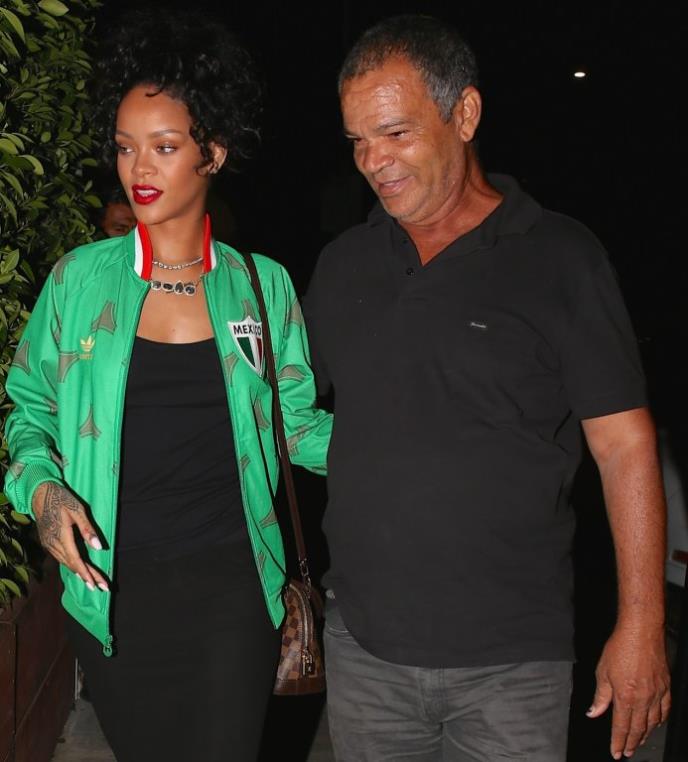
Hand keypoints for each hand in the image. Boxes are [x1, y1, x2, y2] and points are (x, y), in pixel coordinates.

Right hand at [32, 481, 108, 591]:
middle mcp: (52, 543)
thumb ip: (88, 529)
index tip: (95, 585)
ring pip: (66, 562)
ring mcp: (48, 544)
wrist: (40, 494)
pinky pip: (61, 557)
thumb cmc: (63, 499)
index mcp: (61, 536)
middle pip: (72, 564)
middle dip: (87, 577)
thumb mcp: (78, 510)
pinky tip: (80, 570)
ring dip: (81, 572)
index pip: (75, 559)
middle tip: (102, 588)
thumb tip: (98, 547)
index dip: (86, 573)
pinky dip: (72, 565)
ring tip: (94, 582)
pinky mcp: (48, 542)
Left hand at [587, 624, 669, 758]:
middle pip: (638, 728)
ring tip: (639, 742)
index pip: (621, 726)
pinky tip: (656, 723)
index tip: (616, 752)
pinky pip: (665, 710)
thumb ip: (600, 696)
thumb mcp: (602, 671)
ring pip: (653, 722)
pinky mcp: (666, 686)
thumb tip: (593, 712)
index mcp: (626, 696)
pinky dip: (660, 720)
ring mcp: (657, 693)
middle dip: (632, 743)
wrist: (641, 632)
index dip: (618, 742)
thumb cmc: (620, 647)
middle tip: (628, 752)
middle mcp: (644, 699)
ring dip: (645, 734)